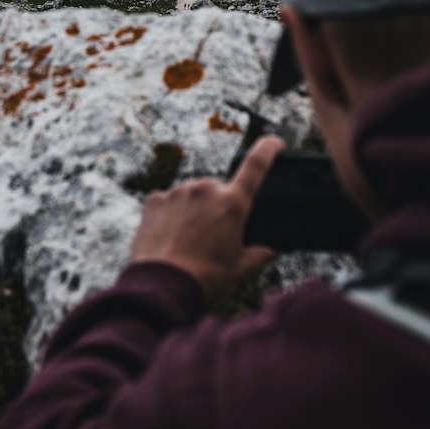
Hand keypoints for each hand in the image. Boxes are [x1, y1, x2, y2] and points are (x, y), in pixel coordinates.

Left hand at [129, 135, 286, 303]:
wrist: (162, 287)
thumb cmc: (205, 279)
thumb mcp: (240, 270)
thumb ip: (260, 254)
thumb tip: (273, 249)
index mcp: (232, 204)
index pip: (256, 166)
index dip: (267, 149)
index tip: (274, 141)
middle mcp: (206, 189)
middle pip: (218, 190)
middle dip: (218, 207)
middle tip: (212, 237)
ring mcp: (178, 192)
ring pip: (192, 196)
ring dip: (194, 210)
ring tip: (188, 242)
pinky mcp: (155, 199)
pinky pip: (168, 202)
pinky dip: (171, 215)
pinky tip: (170, 238)